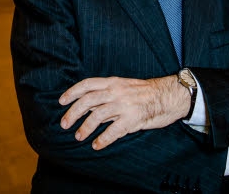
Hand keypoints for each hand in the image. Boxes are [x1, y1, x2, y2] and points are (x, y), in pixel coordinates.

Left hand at [59, 75, 189, 150]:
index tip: (61, 101)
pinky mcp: (133, 119)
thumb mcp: (123, 87)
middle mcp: (116, 92)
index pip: (87, 84)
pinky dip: (103, 139)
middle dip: (73, 113)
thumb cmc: (144, 93)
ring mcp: (124, 105)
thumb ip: (106, 95)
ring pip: (98, 116)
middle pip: (88, 101)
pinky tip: (97, 145)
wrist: (168, 95)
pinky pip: (114, 131)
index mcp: (113, 82)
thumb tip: (86, 105)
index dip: (72, 92)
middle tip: (64, 124)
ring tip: (79, 137)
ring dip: (85, 128)